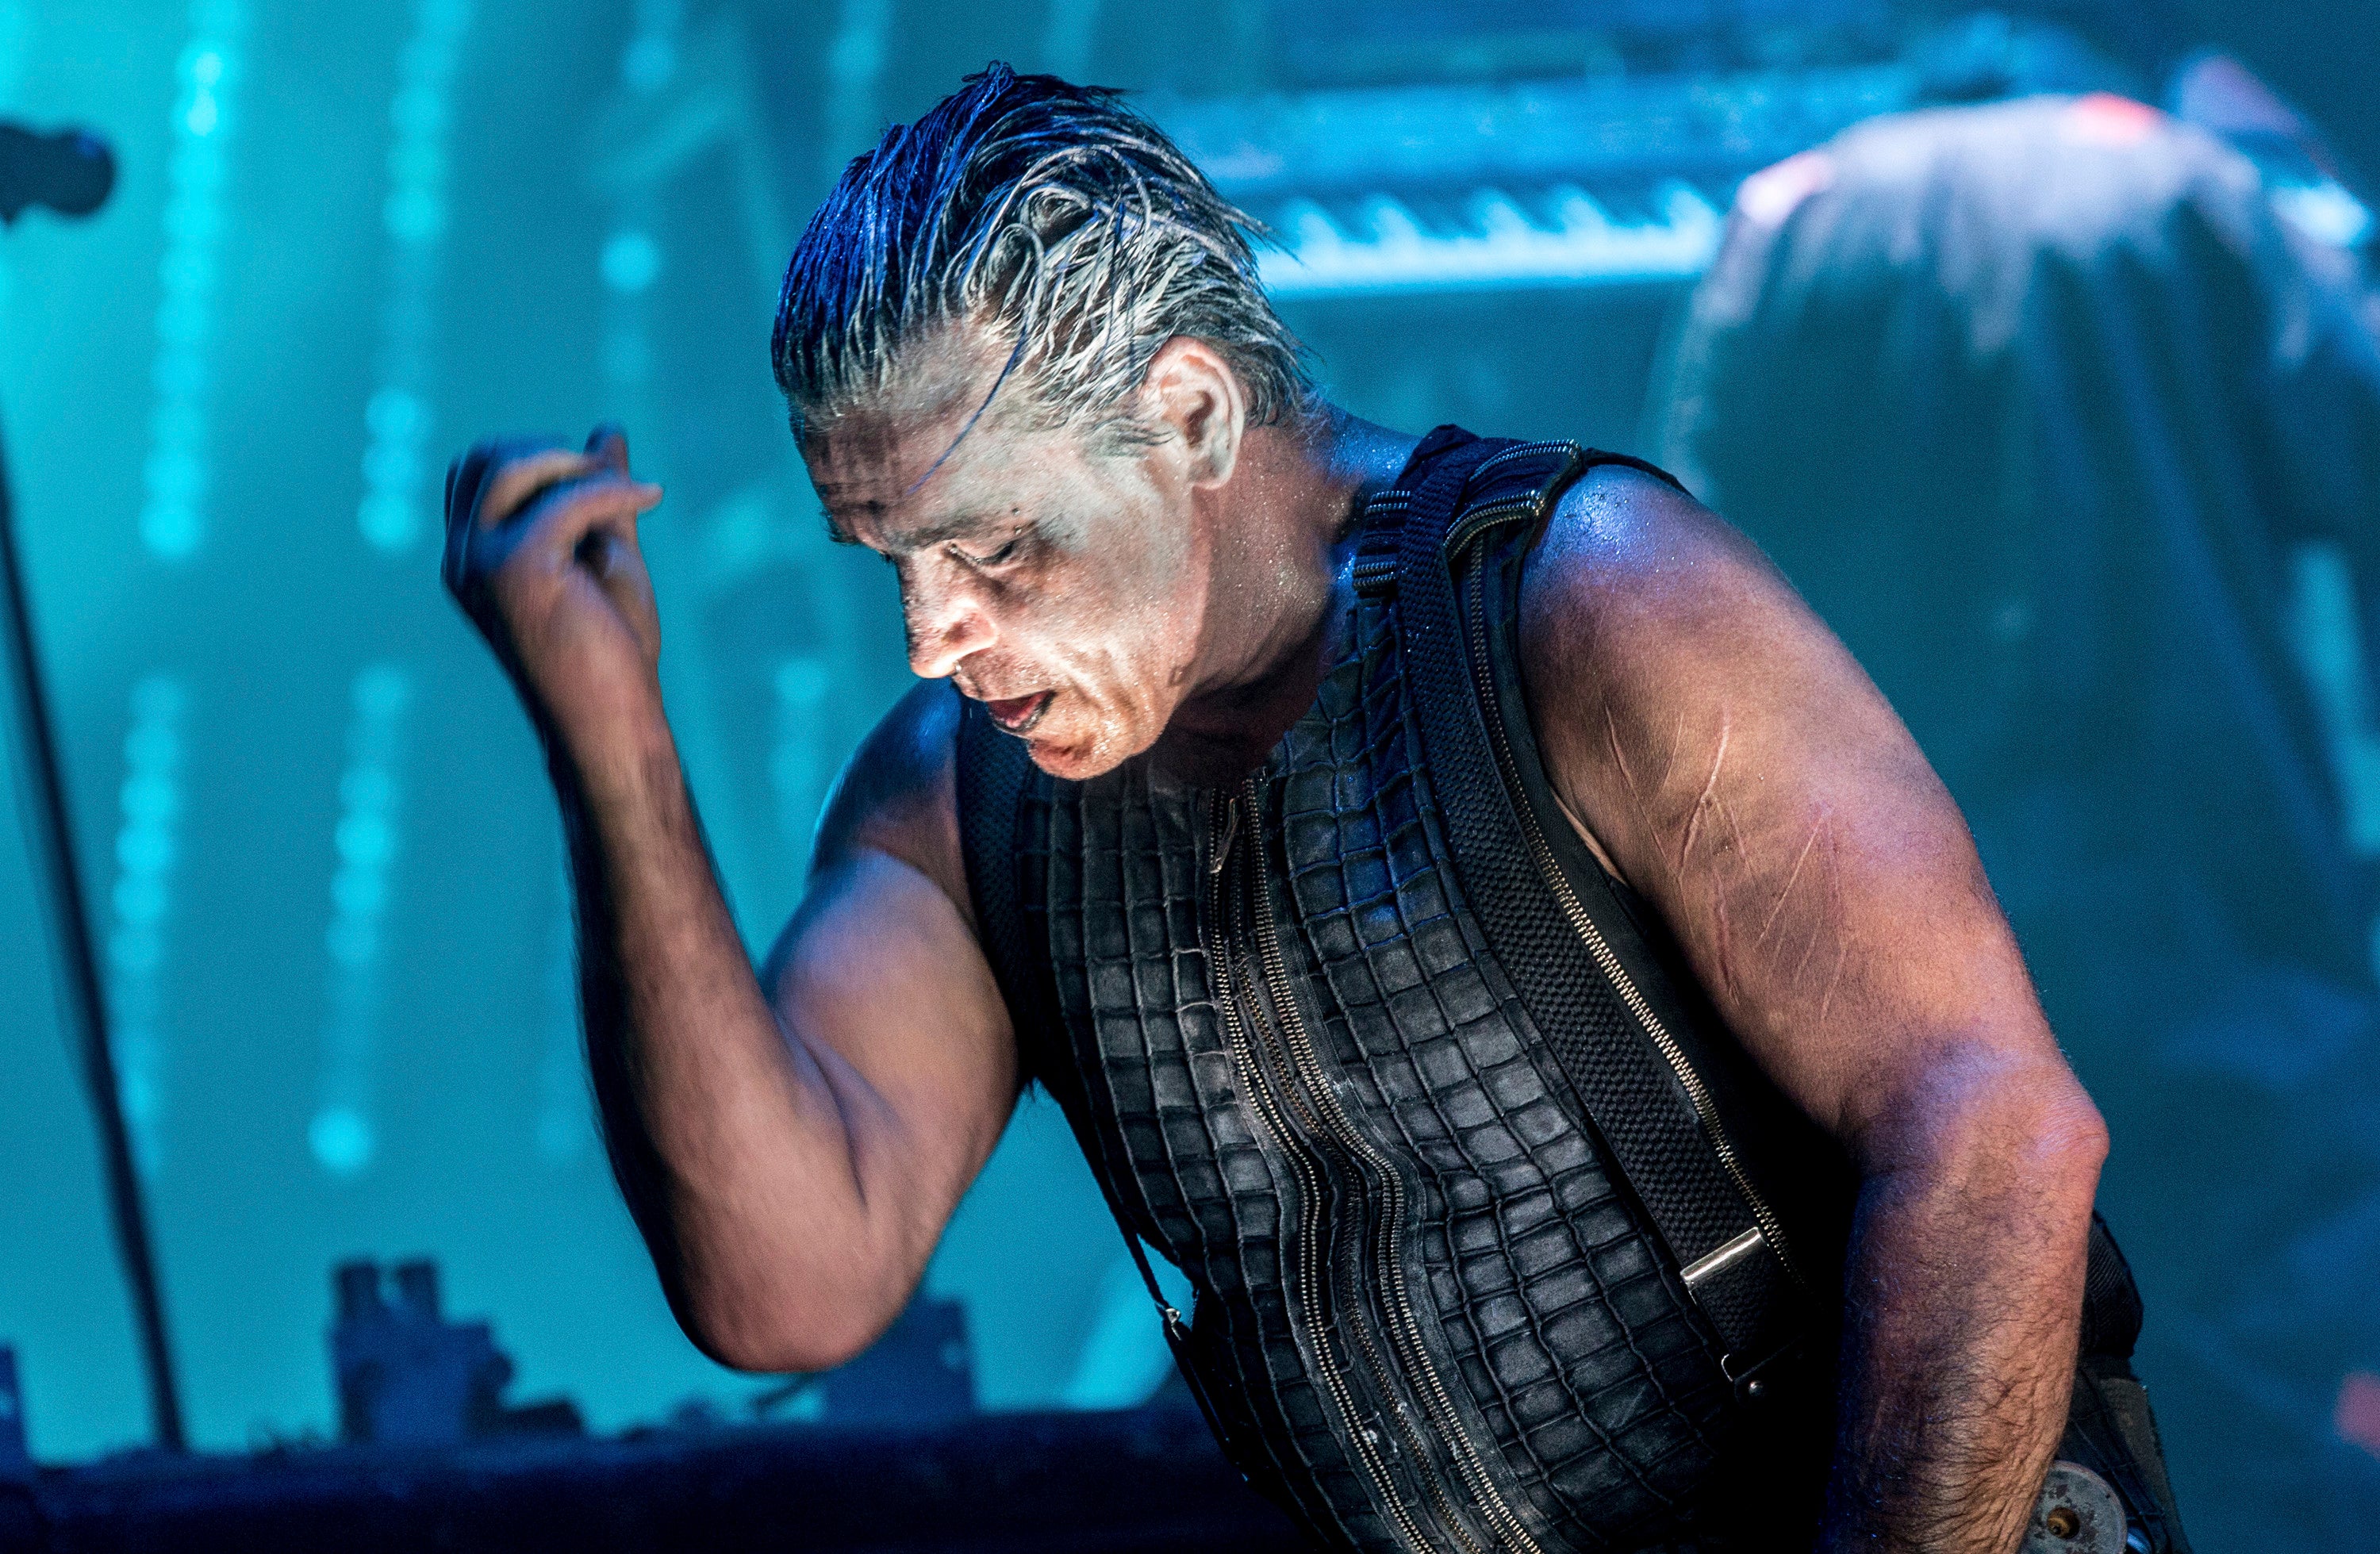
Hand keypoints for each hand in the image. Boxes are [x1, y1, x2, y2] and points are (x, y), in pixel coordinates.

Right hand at [443, 425, 666, 745]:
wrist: (611, 719)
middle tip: (610, 479)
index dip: (532, 454)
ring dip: (578, 464)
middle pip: (487, 457)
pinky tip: (652, 497)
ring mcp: (481, 563)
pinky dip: (613, 489)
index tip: (590, 476)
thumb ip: (599, 492)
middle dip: (551, 450)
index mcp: (470, 558)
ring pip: (514, 465)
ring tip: (632, 491)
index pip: (476, 470)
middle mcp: (462, 558)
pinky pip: (566, 498)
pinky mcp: (517, 569)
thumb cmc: (610, 650)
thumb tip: (607, 429)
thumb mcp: (606, 551)